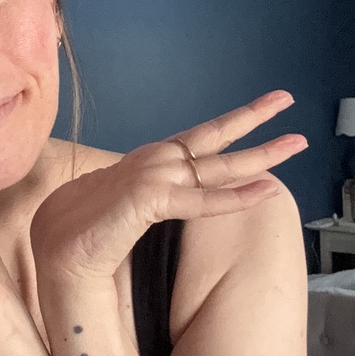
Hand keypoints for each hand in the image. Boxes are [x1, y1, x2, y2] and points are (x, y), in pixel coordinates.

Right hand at [30, 90, 306, 280]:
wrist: (60, 254)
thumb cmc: (83, 232)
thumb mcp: (122, 205)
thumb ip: (145, 196)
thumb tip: (158, 198)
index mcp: (147, 162)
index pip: (196, 139)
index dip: (229, 125)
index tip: (257, 113)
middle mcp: (154, 162)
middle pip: (212, 137)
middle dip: (252, 118)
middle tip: (286, 101)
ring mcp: (152, 178)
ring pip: (217, 165)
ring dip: (260, 154)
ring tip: (295, 143)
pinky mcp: (149, 199)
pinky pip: (202, 200)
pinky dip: (236, 197)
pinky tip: (266, 190)